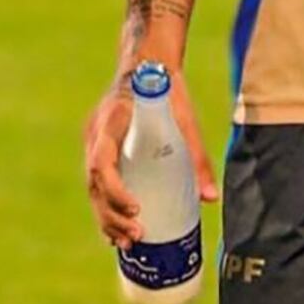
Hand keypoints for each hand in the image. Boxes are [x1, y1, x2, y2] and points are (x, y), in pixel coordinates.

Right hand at [83, 62, 217, 246]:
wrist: (146, 61)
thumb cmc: (166, 89)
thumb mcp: (185, 120)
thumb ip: (197, 157)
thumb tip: (211, 199)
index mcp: (111, 123)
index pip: (101, 163)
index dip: (114, 191)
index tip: (136, 208)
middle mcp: (95, 134)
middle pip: (94, 183)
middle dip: (111, 214)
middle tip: (136, 236)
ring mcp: (94, 142)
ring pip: (92, 187)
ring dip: (106, 217)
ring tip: (127, 242)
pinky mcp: (101, 148)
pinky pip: (97, 183)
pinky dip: (105, 207)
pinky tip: (117, 229)